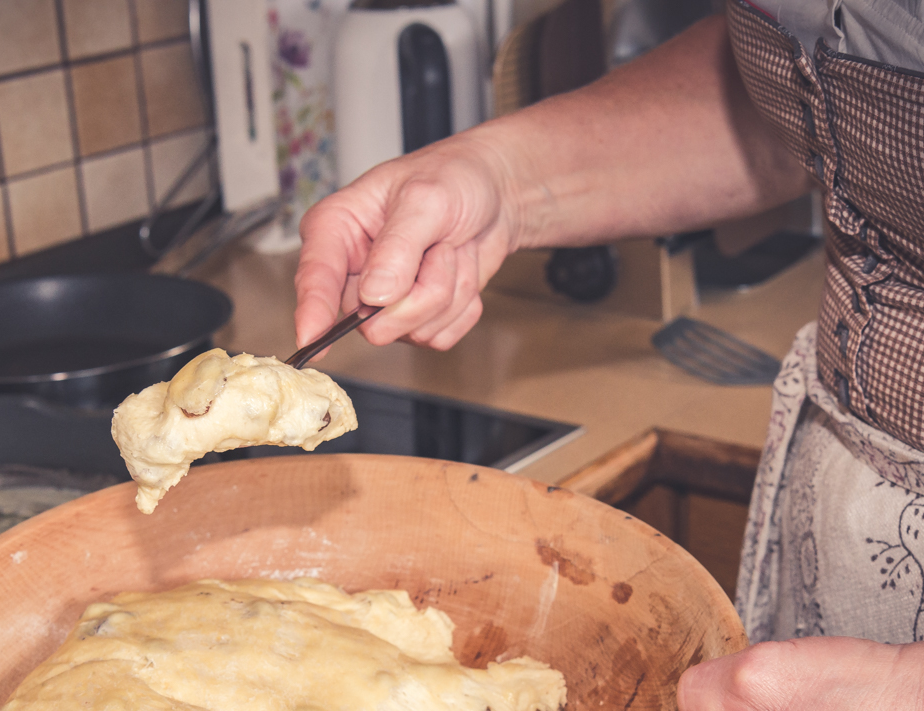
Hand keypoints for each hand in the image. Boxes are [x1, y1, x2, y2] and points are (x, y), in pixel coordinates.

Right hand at [291, 15, 812, 355]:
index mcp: (390, 189)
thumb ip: (408, 246)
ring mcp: (433, 248)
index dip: (314, 292)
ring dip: (437, 309)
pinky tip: (477, 290)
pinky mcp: (462, 270)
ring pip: (406, 310)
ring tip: (469, 283)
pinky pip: (442, 316)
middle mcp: (405, 220)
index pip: (325, 242)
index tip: (316, 339)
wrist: (610, 162)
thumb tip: (373, 299)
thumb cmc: (536, 158)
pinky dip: (457, 314)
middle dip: (400, 302)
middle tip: (438, 295)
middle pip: (365, 286)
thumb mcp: (459, 197)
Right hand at [294, 135, 519, 352]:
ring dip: (448, 293)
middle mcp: (354, 271)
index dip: (312, 310)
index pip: (316, 276)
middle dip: (421, 290)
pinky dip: (462, 308)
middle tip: (441, 248)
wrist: (496, 191)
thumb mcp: (427, 198)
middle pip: (371, 319)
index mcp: (336, 228)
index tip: (311, 336)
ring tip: (451, 251)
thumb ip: (398, 246)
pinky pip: (438, 337)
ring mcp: (383, 301)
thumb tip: (374, 295)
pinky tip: (460, 271)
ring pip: (410, 330)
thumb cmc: (455, 177)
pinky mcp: (415, 318)